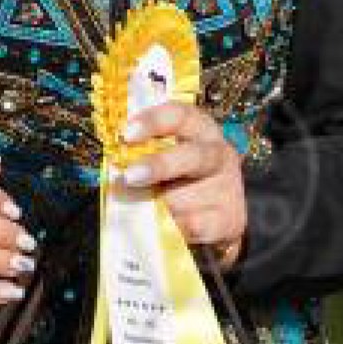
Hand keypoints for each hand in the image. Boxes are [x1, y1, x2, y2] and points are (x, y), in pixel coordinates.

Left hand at [114, 99, 247, 268]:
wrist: (217, 220)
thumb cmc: (180, 182)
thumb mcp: (165, 160)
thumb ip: (142, 156)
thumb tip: (114, 166)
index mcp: (200, 131)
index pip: (182, 116)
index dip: (154, 121)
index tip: (127, 134)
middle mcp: (217, 155)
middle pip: (195, 155)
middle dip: (160, 165)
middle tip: (131, 177)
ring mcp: (226, 188)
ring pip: (188, 197)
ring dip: (160, 205)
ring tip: (143, 211)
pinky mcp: (228, 220)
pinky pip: (195, 225)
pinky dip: (174, 227)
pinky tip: (164, 227)